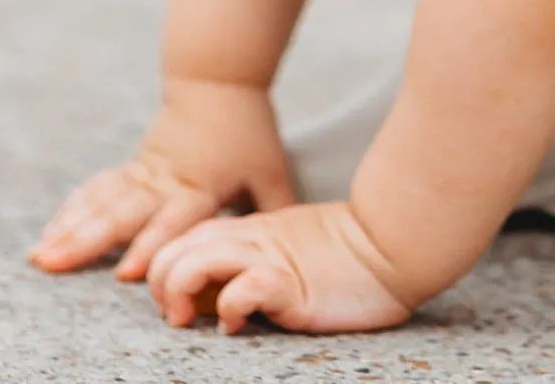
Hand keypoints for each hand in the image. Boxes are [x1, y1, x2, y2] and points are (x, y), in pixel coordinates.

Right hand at [30, 77, 294, 278]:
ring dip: (69, 229)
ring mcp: (144, 172)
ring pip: (101, 202)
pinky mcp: (134, 166)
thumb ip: (274, 210)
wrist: (218, 79)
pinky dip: (73, 210)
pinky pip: (99, 189)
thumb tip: (281, 250)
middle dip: (87, 241)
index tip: (126, 271)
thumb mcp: (271, 169)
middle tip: (53, 263)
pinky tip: (51, 231)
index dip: (152, 245)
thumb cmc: (249, 129)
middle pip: (122, 213)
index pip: (174, 219)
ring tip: (40, 255)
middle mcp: (166, 181)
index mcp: (200, 185)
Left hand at [148, 201, 412, 334]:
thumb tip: (214, 293)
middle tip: (175, 314)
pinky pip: (243, 289)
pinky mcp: (290, 283)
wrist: (394, 243)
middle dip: (160, 282)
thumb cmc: (349, 257)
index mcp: (251, 232)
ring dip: (178, 292)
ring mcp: (270, 259)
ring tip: (187, 318)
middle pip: (177, 247)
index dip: (164, 267)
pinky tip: (235, 323)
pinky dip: (227, 308)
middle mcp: (252, 241)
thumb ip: (256, 260)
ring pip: (197, 261)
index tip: (175, 302)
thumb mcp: (290, 250)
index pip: (185, 237)